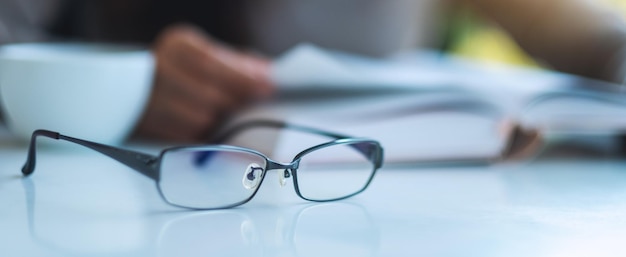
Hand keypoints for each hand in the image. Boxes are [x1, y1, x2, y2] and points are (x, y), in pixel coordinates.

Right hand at [134, 24, 273, 141]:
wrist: (137, 88)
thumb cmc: (184, 70)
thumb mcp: (207, 55)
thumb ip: (238, 63)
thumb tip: (267, 73)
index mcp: (178, 47)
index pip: (211, 63)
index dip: (242, 77)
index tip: (268, 86)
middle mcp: (159, 70)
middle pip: (207, 96)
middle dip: (237, 105)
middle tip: (260, 110)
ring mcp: (150, 100)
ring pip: (199, 121)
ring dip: (224, 123)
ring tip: (239, 121)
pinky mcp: (149, 127)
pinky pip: (188, 138)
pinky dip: (208, 136)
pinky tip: (219, 132)